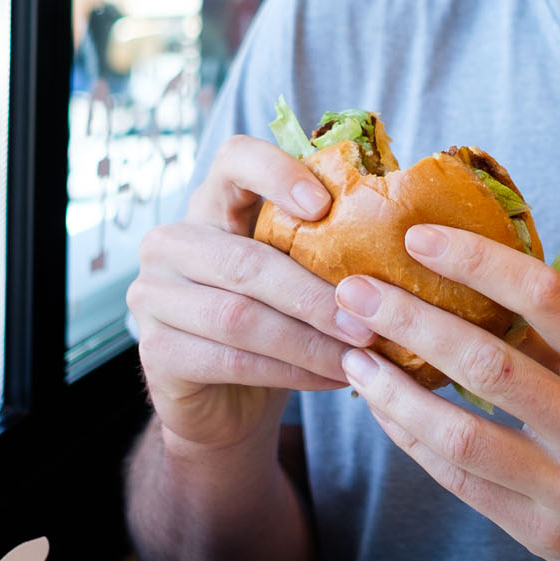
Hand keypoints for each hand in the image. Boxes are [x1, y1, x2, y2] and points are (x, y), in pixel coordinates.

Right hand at [128, 134, 368, 452]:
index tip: (325, 204)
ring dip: (310, 340)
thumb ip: (324, 238)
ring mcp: (152, 297)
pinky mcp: (154, 351)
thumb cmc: (276, 317)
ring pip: (239, 316)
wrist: (224, 400)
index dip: (277, 172)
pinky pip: (232, 360)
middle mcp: (171, 242)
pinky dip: (291, 372)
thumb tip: (407, 220)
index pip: (234, 160)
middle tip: (371, 319)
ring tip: (360, 353)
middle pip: (245, 261)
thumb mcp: (295, 267)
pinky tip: (335, 379)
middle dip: (315, 294)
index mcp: (211, 202)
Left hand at [332, 224, 559, 560]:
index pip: (547, 298)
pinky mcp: (539, 532)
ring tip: (353, 357)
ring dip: (394, 392)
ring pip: (462, 435)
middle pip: (490, 365)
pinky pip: (458, 480)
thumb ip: (557, 334)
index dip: (478, 261)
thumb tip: (467, 269)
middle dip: (411, 323)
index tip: (420, 238)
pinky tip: (382, 407)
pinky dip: (411, 438)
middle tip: (355, 292)